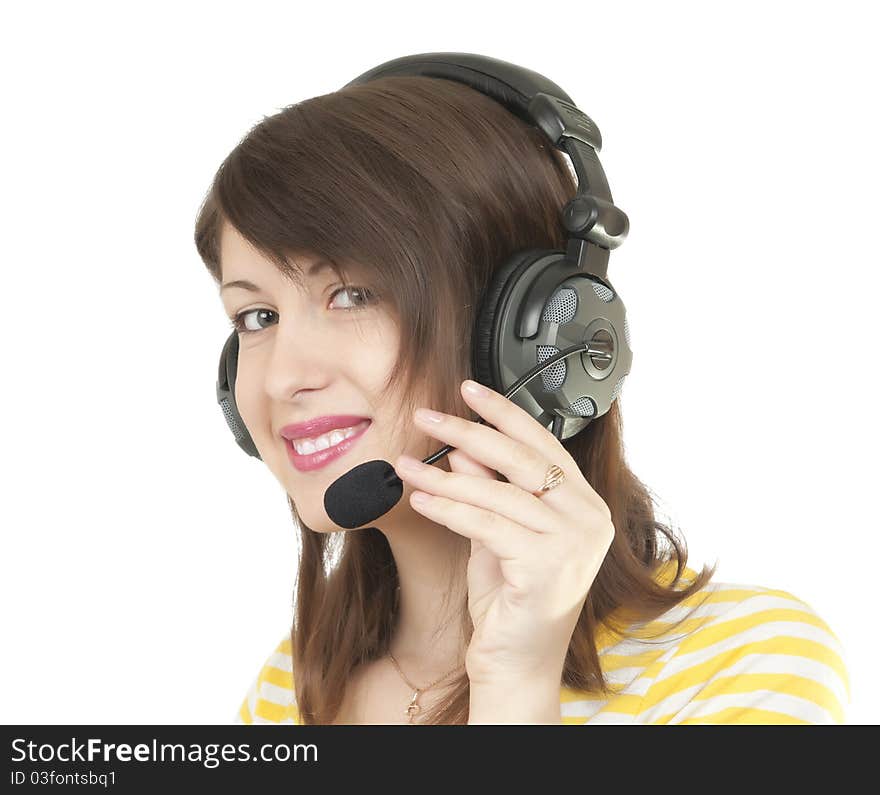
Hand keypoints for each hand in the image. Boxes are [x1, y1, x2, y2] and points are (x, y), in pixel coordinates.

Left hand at [393, 379, 614, 686]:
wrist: (515, 663)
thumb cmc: (510, 599)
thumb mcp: (497, 531)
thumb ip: (488, 489)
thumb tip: (463, 448)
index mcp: (585, 505)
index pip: (544, 444)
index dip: (504, 413)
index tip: (469, 390)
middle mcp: (589, 520)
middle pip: (522, 460)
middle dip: (468, 432)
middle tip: (427, 417)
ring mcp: (574, 545)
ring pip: (498, 493)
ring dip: (444, 476)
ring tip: (406, 465)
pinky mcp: (547, 568)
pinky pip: (486, 525)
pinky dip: (449, 509)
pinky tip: (420, 499)